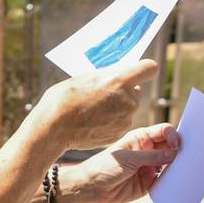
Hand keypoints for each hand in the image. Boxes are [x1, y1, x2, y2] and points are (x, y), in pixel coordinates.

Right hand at [38, 59, 158, 149]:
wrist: (53, 128)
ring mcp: (125, 119)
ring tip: (92, 109)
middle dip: (123, 90)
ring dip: (116, 107)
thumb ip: (105, 76)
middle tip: (102, 93)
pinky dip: (110, 121)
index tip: (136, 72)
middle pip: (136, 90)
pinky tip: (92, 121)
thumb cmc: (63, 99)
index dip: (143, 69)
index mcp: (120, 80)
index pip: (150, 68)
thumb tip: (115, 75)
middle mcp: (128, 100)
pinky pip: (120, 122)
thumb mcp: (83, 77)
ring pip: (127, 107)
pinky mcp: (119, 134)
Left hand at [74, 123, 179, 202]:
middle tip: (190, 158)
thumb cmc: (105, 166)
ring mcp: (150, 166)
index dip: (174, 136)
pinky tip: (180, 182)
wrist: (93, 187)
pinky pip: (167, 180)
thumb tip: (175, 153)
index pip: (164, 132)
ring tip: (187, 170)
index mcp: (141, 138)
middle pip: (172, 147)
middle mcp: (148, 151)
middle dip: (181, 151)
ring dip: (179, 166)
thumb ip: (151, 156)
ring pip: (172, 164)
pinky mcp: (151, 182)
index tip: (177, 145)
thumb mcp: (128, 159)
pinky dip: (174, 180)